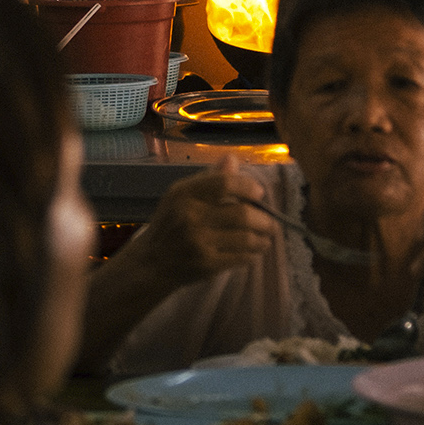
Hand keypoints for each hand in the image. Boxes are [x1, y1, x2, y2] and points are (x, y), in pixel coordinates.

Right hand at [129, 163, 277, 287]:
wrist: (151, 263)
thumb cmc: (170, 224)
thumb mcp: (181, 196)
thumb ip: (209, 179)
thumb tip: (233, 159)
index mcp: (184, 194)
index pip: (224, 183)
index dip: (247, 186)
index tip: (259, 193)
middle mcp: (190, 216)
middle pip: (241, 214)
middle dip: (264, 220)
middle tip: (271, 223)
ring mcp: (198, 242)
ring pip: (245, 238)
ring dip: (262, 239)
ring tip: (265, 239)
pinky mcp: (205, 265)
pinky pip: (240, 258)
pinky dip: (252, 255)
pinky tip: (253, 252)